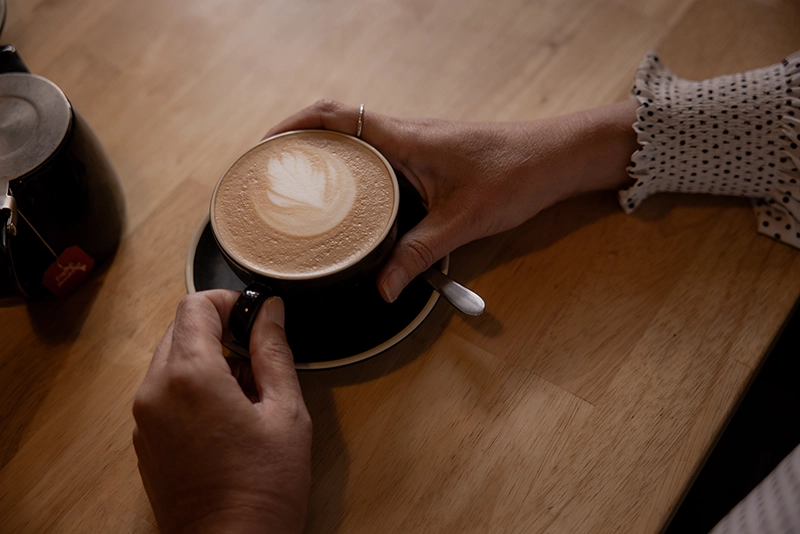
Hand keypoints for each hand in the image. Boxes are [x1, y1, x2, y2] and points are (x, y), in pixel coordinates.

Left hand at [132, 291, 311, 533]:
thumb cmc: (263, 488)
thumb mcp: (285, 411)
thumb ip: (273, 351)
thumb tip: (270, 311)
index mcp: (189, 377)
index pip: (195, 306)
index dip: (228, 301)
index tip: (253, 316)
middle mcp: (155, 392)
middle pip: (179, 330)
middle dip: (218, 332)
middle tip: (256, 357)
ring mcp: (144, 419)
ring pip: (170, 360)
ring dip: (205, 360)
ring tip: (246, 394)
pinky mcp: (144, 441)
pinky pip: (163, 392)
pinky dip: (191, 387)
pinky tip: (225, 417)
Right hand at [267, 99, 637, 301]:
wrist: (557, 157)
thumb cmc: (516, 174)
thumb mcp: (462, 222)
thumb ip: (418, 254)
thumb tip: (384, 288)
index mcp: (406, 137)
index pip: (336, 114)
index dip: (294, 123)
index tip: (266, 145)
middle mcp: (406, 133)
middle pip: (339, 125)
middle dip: (301, 143)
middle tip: (276, 174)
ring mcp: (418, 143)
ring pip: (360, 141)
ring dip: (329, 157)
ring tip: (303, 188)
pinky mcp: (430, 156)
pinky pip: (382, 157)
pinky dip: (359, 172)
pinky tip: (356, 203)